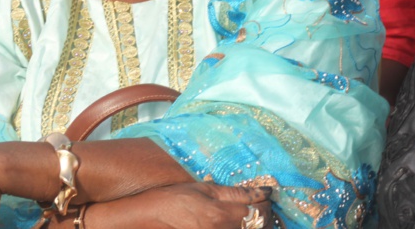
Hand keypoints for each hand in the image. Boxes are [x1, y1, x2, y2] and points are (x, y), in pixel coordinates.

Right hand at [86, 182, 274, 228]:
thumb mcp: (205, 189)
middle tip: (261, 205)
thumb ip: (236, 192)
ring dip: (253, 223)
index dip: (268, 202)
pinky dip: (239, 227)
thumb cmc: (174, 199)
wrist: (147, 217)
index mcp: (221, 214)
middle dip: (265, 215)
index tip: (266, 195)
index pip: (260, 209)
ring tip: (249, 215)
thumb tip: (265, 190)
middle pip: (258, 225)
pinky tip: (235, 222)